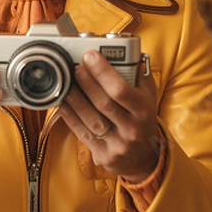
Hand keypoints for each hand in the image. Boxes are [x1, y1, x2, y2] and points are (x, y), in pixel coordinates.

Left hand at [58, 50, 158, 182]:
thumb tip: (128, 51)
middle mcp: (131, 128)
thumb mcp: (149, 97)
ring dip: (74, 97)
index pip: (121, 90)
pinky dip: (69, 115)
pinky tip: (62, 101)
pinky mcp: (102, 154)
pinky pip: (81, 131)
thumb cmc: (143, 120)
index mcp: (143, 111)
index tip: (90, 56)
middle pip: (103, 103)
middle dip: (85, 81)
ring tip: (65, 80)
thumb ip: (139, 74)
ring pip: (90, 118)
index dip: (103, 72)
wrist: (145, 159)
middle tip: (75, 65)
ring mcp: (117, 144)